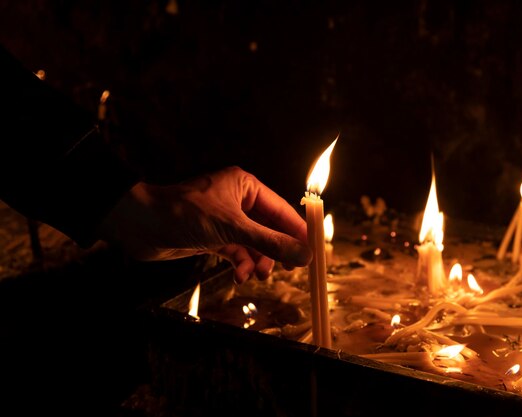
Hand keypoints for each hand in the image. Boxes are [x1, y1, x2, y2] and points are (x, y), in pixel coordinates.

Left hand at [98, 166, 311, 282]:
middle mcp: (238, 201)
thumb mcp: (233, 229)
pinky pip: (237, 252)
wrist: (140, 225)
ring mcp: (225, 220)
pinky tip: (239, 275)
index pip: (282, 209)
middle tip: (289, 269)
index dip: (299, 231)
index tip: (314, 252)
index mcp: (245, 186)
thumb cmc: (185, 215)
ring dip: (258, 260)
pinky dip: (241, 264)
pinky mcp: (213, 237)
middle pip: (270, 228)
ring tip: (257, 275)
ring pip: (254, 243)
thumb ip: (270, 243)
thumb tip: (305, 255)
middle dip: (276, 250)